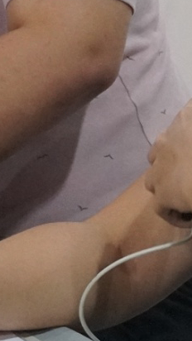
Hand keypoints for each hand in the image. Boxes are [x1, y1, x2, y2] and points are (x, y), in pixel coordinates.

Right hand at [146, 101, 191, 229]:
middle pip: (153, 184)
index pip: (161, 210)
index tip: (191, 218)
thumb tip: (191, 212)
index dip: (176, 217)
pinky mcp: (176, 122)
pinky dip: (176, 142)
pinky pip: (169, 135)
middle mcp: (158, 169)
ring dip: (167, 166)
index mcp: (166, 193)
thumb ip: (189, 205)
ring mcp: (164, 144)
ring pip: (156, 158)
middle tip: (187, 191)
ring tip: (187, 166)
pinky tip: (190, 142)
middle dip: (167, 190)